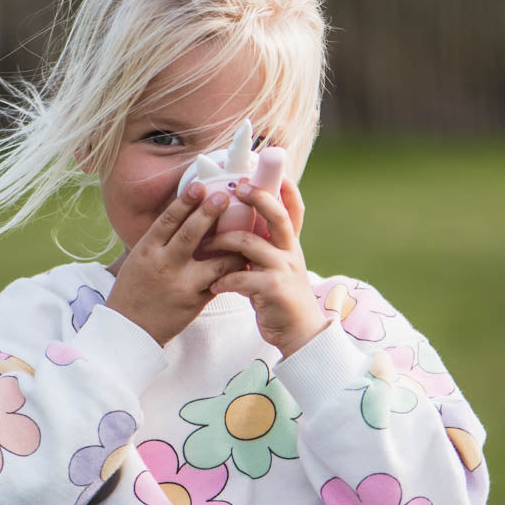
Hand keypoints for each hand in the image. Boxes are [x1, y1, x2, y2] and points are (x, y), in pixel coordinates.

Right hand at [106, 184, 246, 345]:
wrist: (129, 328)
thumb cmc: (134, 288)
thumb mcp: (139, 258)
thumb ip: (160, 238)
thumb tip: (183, 211)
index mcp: (146, 250)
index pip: (167, 220)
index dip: (184, 202)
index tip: (199, 186)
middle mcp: (164, 264)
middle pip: (189, 234)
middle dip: (208, 214)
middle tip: (225, 196)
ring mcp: (181, 284)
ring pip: (214, 261)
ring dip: (232, 245)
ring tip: (248, 231)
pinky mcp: (195, 302)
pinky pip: (219, 283)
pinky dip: (233, 271)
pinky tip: (246, 259)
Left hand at [209, 176, 327, 357]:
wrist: (299, 333)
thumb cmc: (281, 299)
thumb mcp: (277, 268)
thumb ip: (264, 248)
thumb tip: (239, 228)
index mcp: (290, 245)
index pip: (293, 211)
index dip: (287, 189)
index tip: (278, 171)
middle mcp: (290, 252)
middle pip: (276, 216)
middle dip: (257, 198)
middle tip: (236, 189)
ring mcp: (283, 270)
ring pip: (249, 243)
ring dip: (221, 242)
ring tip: (204, 247)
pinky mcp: (273, 290)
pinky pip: (241, 277)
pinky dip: (223, 280)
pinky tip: (213, 286)